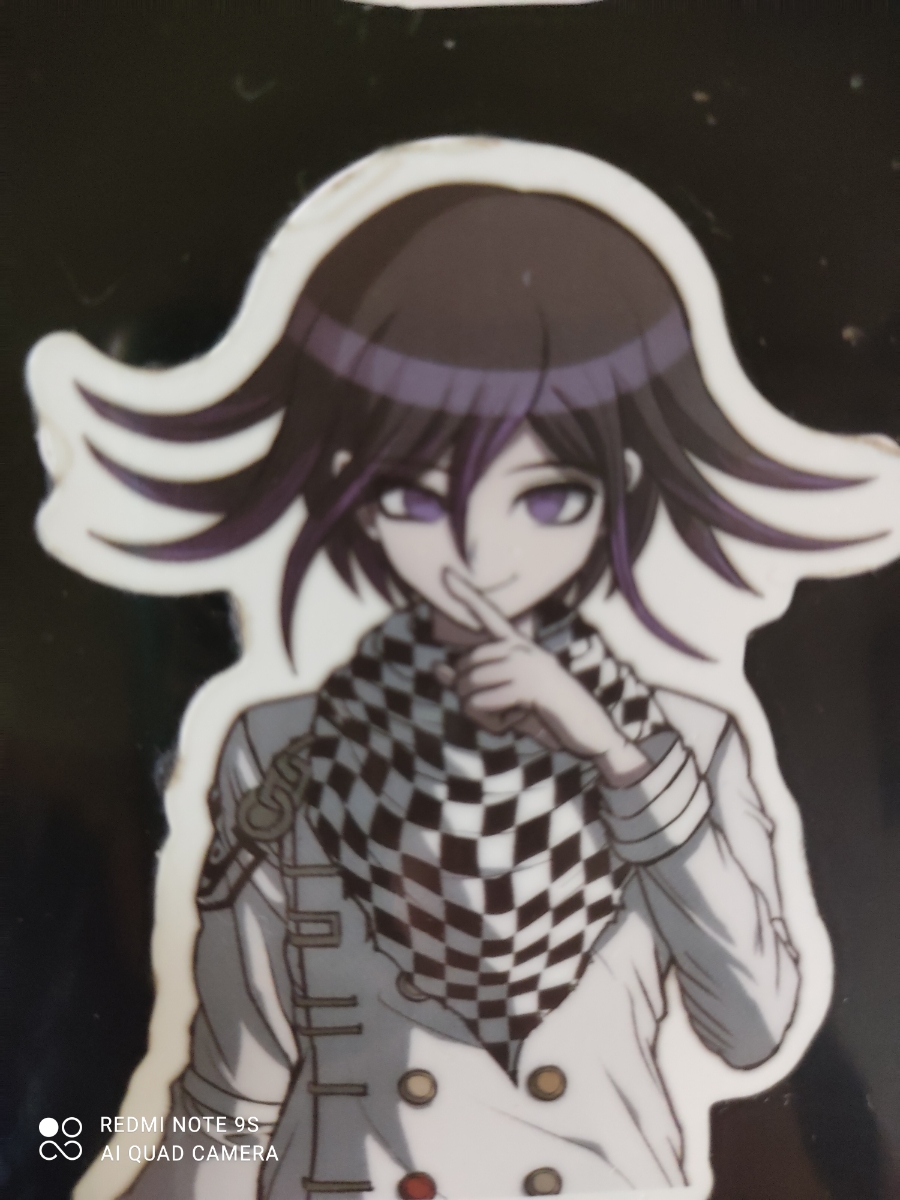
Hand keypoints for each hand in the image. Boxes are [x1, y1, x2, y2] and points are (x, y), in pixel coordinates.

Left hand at [434, 571, 650, 785]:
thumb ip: (472, 681)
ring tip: (500, 716)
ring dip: (474, 707)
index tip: (445, 573)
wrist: (590, 728)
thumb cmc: (547, 711)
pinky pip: (483, 699)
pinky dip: (486, 715)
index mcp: (519, 645)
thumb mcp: (508, 695)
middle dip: (465, 691)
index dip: (465, 595)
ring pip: (470, 683)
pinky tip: (506, 722)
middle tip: (488, 708)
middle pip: (466, 663)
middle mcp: (521, 648)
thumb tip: (437, 668)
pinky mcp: (530, 686)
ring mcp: (526, 665)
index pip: (489, 615)